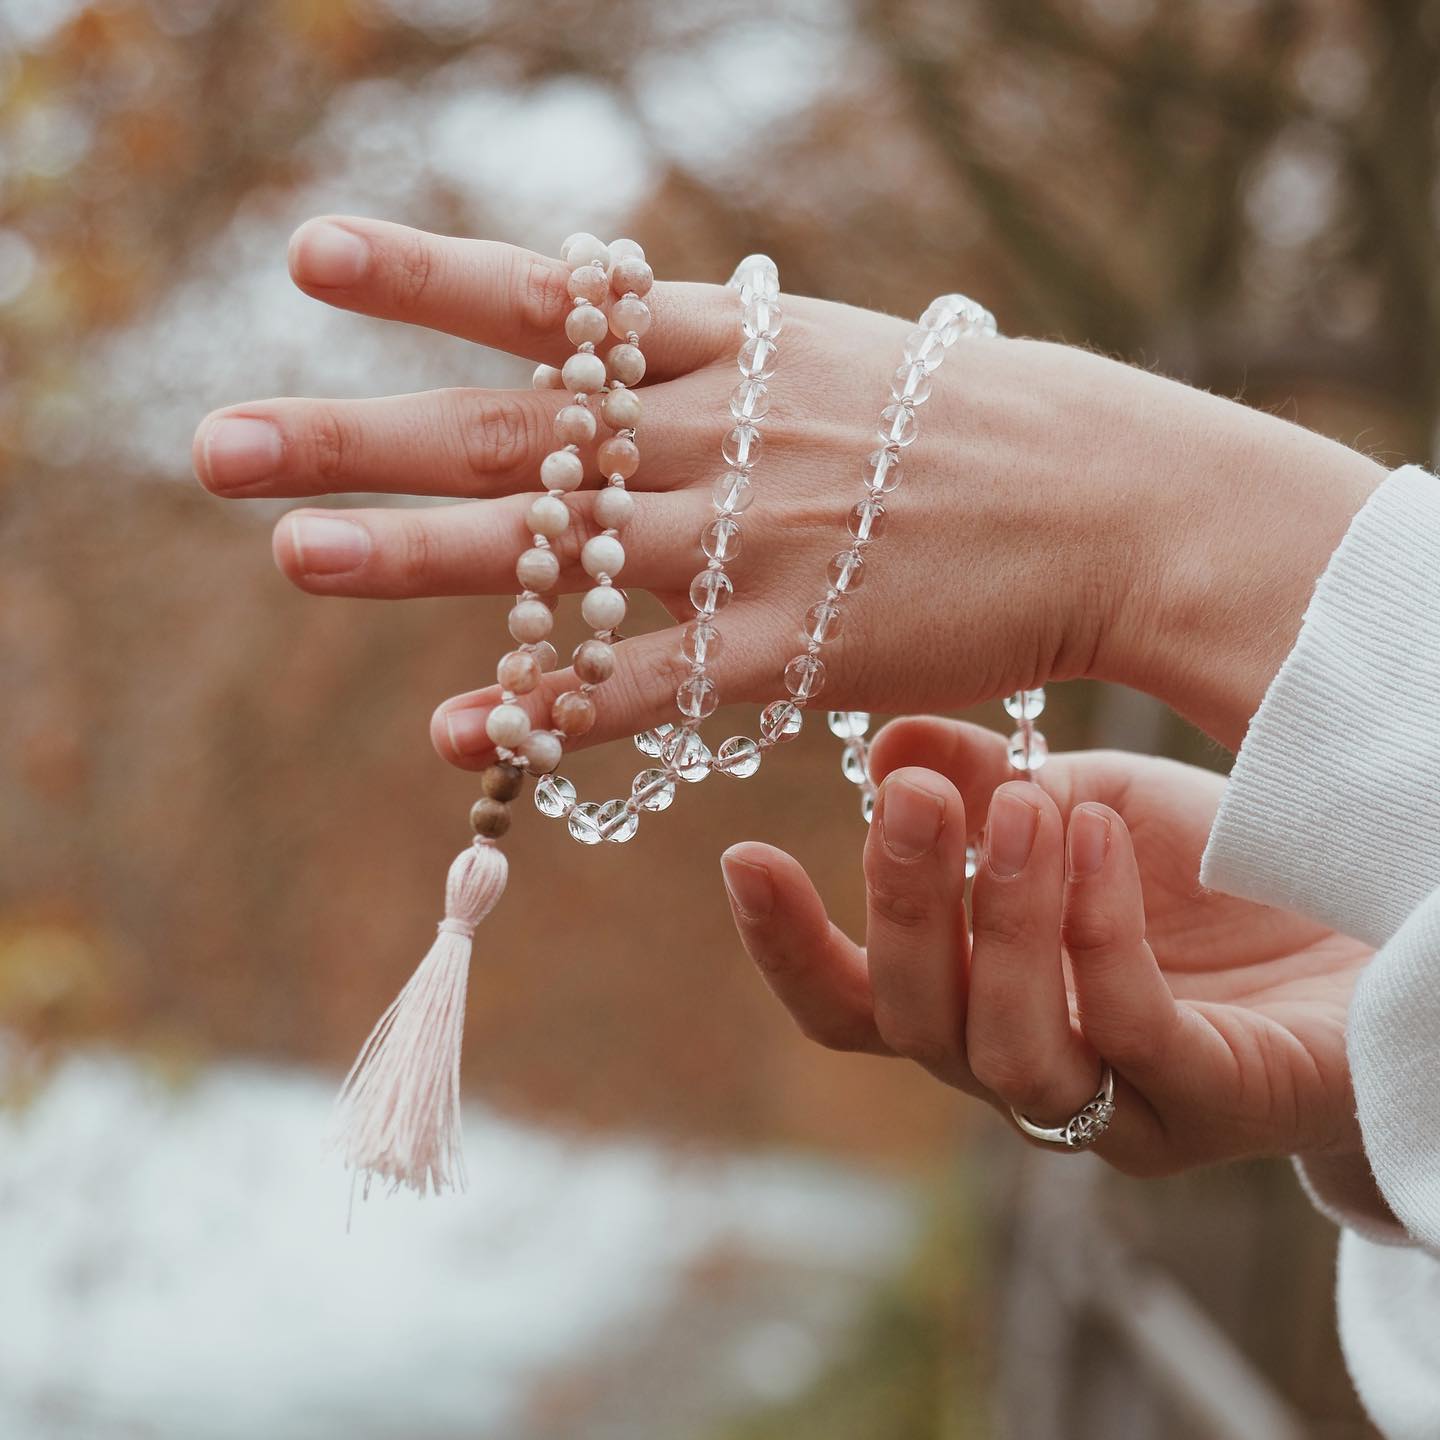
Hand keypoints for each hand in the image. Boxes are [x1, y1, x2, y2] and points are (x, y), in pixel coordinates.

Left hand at [193, 216, 1383, 771]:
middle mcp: (720, 437)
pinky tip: (460, 727)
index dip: (427, 275)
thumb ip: (726, 355)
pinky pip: (648, 683)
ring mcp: (749, 543)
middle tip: (218, 441)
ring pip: (555, 555)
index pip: (555, 302)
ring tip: (290, 552)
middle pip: (513, 433)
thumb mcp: (844, 354)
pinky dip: (554, 706)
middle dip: (359, 431)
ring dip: (413, 557)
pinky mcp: (793, 649)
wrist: (1115, 502)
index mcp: (736, 351)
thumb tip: (630, 334)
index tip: (308, 256)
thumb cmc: (981, 429)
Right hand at [719, 716, 1371, 1176]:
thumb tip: (886, 744)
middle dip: (900, 905)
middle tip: (910, 799)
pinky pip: (1131, 1035)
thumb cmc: (1208, 874)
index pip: (849, 1005)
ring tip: (1021, 808)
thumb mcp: (1078, 805)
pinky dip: (1098, 936)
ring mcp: (1111, 1106)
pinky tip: (1098, 840)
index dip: (785, 947)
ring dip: (999, 921)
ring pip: (1006, 1051)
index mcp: (971, 1001)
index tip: (744, 855)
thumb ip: (978, 783)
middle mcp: (1021, 1069)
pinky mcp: (1208, 1108)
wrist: (1368, 918)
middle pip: (913, 1025)